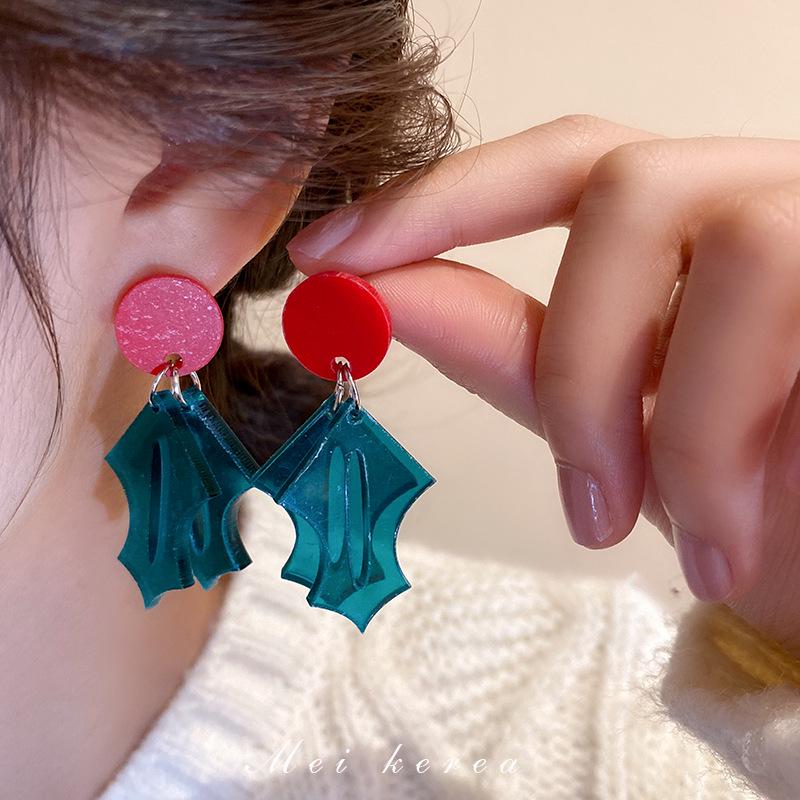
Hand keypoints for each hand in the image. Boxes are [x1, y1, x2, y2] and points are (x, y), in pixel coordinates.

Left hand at [287, 114, 799, 651]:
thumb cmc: (745, 498)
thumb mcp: (615, 426)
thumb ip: (511, 349)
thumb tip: (377, 295)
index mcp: (684, 222)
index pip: (556, 164)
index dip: (440, 198)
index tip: (328, 254)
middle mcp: (758, 195)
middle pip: (629, 191)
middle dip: (582, 365)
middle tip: (587, 511)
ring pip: (736, 249)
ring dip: (677, 424)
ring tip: (688, 543)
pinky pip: (798, 306)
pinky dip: (735, 444)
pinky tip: (738, 534)